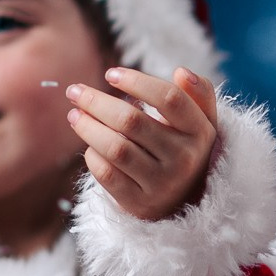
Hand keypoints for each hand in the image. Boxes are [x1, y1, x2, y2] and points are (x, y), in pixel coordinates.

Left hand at [66, 66, 220, 220]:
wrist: (184, 201)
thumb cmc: (185, 148)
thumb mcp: (201, 121)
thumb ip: (198, 93)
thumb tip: (181, 72)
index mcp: (200, 132)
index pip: (169, 99)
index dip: (137, 81)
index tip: (110, 74)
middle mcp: (184, 159)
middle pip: (133, 121)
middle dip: (97, 102)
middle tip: (75, 91)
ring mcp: (162, 184)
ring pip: (116, 148)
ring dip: (88, 127)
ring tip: (74, 115)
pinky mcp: (140, 203)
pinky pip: (107, 174)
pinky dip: (93, 156)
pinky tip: (90, 146)